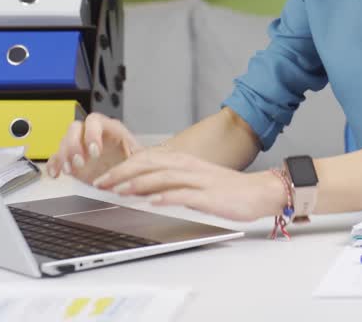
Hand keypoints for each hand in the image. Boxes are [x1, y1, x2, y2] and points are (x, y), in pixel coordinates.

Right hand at [46, 113, 141, 183]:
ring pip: (64, 141)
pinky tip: (56, 174)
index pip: (95, 120)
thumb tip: (138, 162)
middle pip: (75, 128)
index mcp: (110, 129)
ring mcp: (80, 146)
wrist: (129, 175)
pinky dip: (54, 164)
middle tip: (80, 162)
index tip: (95, 152)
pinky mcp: (71, 159)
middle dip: (74, 145)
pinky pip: (56, 157)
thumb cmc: (136, 163)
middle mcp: (92, 134)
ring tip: (70, 170)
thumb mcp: (139, 158)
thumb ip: (137, 156)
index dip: (91, 133)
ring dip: (64, 156)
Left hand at [91, 148, 286, 221]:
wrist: (259, 192)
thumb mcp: (196, 181)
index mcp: (185, 162)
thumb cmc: (227, 190)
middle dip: (123, 172)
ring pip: (164, 177)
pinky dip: (167, 197)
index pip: (148, 158)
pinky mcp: (210, 196)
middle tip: (102, 183)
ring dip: (139, 183)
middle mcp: (190, 167)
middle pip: (151, 164)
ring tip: (119, 190)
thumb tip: (145, 189)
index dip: (123, 166)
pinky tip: (153, 201)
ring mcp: (200, 180)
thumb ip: (172, 182)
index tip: (104, 176)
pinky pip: (185, 194)